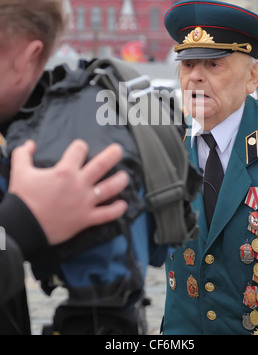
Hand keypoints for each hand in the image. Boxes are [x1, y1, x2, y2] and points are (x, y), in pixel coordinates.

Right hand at [8, 140, 128, 244]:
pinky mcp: (86, 219)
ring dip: (120, 181)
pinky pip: (106, 215)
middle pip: (101, 165)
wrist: (23, 226)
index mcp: (65, 171)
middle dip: (112, 155)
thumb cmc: (23, 198)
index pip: (79, 150)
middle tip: (119, 150)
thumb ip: (23, 153)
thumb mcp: (20, 171)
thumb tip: (30, 143)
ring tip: (125, 177)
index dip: (80, 146)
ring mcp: (85, 202)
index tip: (80, 148)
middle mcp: (79, 184)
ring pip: (109, 189)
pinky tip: (123, 205)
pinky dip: (116, 210)